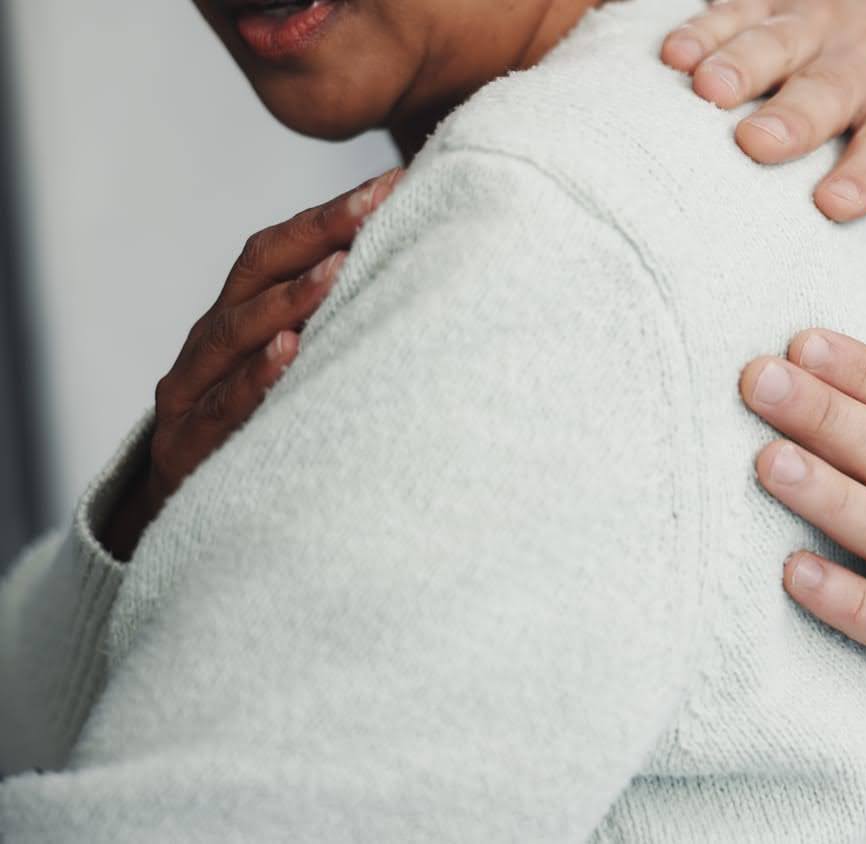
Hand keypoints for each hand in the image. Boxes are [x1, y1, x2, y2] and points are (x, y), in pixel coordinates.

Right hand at [100, 168, 404, 560]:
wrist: (189, 518)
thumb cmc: (262, 431)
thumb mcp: (297, 373)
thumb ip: (332, 325)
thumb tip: (415, 271)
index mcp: (236, 315)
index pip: (280, 249)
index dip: (333, 213)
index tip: (394, 182)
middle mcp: (209, 344)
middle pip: (257, 271)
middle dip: (319, 233)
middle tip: (376, 203)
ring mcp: (192, 392)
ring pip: (236, 332)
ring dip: (291, 297)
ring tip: (339, 268)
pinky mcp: (188, 446)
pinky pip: (225, 406)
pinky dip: (259, 377)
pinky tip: (291, 352)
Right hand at [662, 0, 865, 355]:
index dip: (865, 176)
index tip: (831, 206)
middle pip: (828, 93)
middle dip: (793, 117)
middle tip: (757, 144)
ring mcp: (817, 27)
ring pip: (777, 42)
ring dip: (739, 64)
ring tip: (704, 90)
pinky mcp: (772, 0)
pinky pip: (734, 9)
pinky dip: (704, 28)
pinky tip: (673, 56)